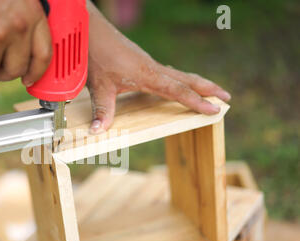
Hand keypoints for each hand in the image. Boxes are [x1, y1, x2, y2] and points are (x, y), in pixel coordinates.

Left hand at [86, 2, 230, 133]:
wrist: (91, 31)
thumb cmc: (96, 56)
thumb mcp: (99, 87)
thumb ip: (102, 110)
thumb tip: (98, 132)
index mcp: (148, 75)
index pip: (179, 91)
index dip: (197, 102)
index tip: (215, 110)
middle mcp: (152, 68)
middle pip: (187, 79)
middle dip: (208, 88)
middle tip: (227, 97)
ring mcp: (148, 64)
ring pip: (179, 74)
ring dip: (195, 83)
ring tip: (208, 91)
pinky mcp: (141, 62)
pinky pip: (167, 73)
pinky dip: (178, 79)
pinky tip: (174, 83)